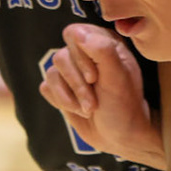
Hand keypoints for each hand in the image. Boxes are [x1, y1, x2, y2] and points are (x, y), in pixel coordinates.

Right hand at [38, 23, 161, 165]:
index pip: (74, 34)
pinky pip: (46, 87)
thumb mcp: (118, 78)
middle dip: (77, 84)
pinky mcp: (61, 87)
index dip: (80, 58)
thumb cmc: (124, 106)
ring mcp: (72, 70)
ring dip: (70, 97)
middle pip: (61, 57)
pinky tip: (79, 109)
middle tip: (94, 102)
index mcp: (103, 42)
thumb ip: (102, 50)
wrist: (120, 137)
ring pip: (51, 73)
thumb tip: (77, 32)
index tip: (94, 79)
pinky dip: (62, 102)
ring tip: (89, 109)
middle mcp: (86, 52)